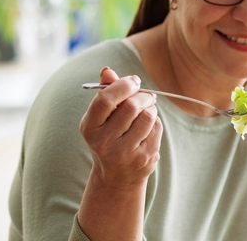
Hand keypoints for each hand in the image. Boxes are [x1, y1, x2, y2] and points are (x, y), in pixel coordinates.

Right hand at [79, 67, 162, 188]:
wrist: (116, 176)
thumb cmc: (108, 136)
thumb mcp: (101, 117)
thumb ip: (105, 92)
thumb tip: (107, 70)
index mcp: (89, 128)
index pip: (105, 100)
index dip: (122, 85)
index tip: (134, 81)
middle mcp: (104, 143)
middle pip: (130, 106)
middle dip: (142, 95)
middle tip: (146, 95)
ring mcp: (125, 153)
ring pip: (147, 116)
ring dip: (150, 108)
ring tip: (146, 110)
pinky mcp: (144, 158)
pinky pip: (156, 128)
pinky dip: (155, 122)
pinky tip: (148, 127)